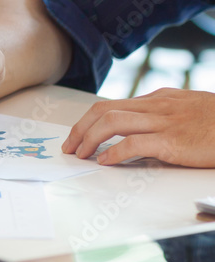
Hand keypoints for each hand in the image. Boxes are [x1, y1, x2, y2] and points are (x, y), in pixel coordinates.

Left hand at [62, 88, 214, 166]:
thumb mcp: (192, 109)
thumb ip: (167, 114)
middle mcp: (157, 106)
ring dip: (89, 139)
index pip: (113, 104)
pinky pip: (133, 143)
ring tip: (80, 154)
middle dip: (80, 128)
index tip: (78, 135)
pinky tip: (105, 162)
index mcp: (160, 99)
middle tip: (70, 147)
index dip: (90, 120)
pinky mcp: (173, 141)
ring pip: (111, 122)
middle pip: (103, 110)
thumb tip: (143, 129)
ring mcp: (164, 122)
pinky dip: (113, 153)